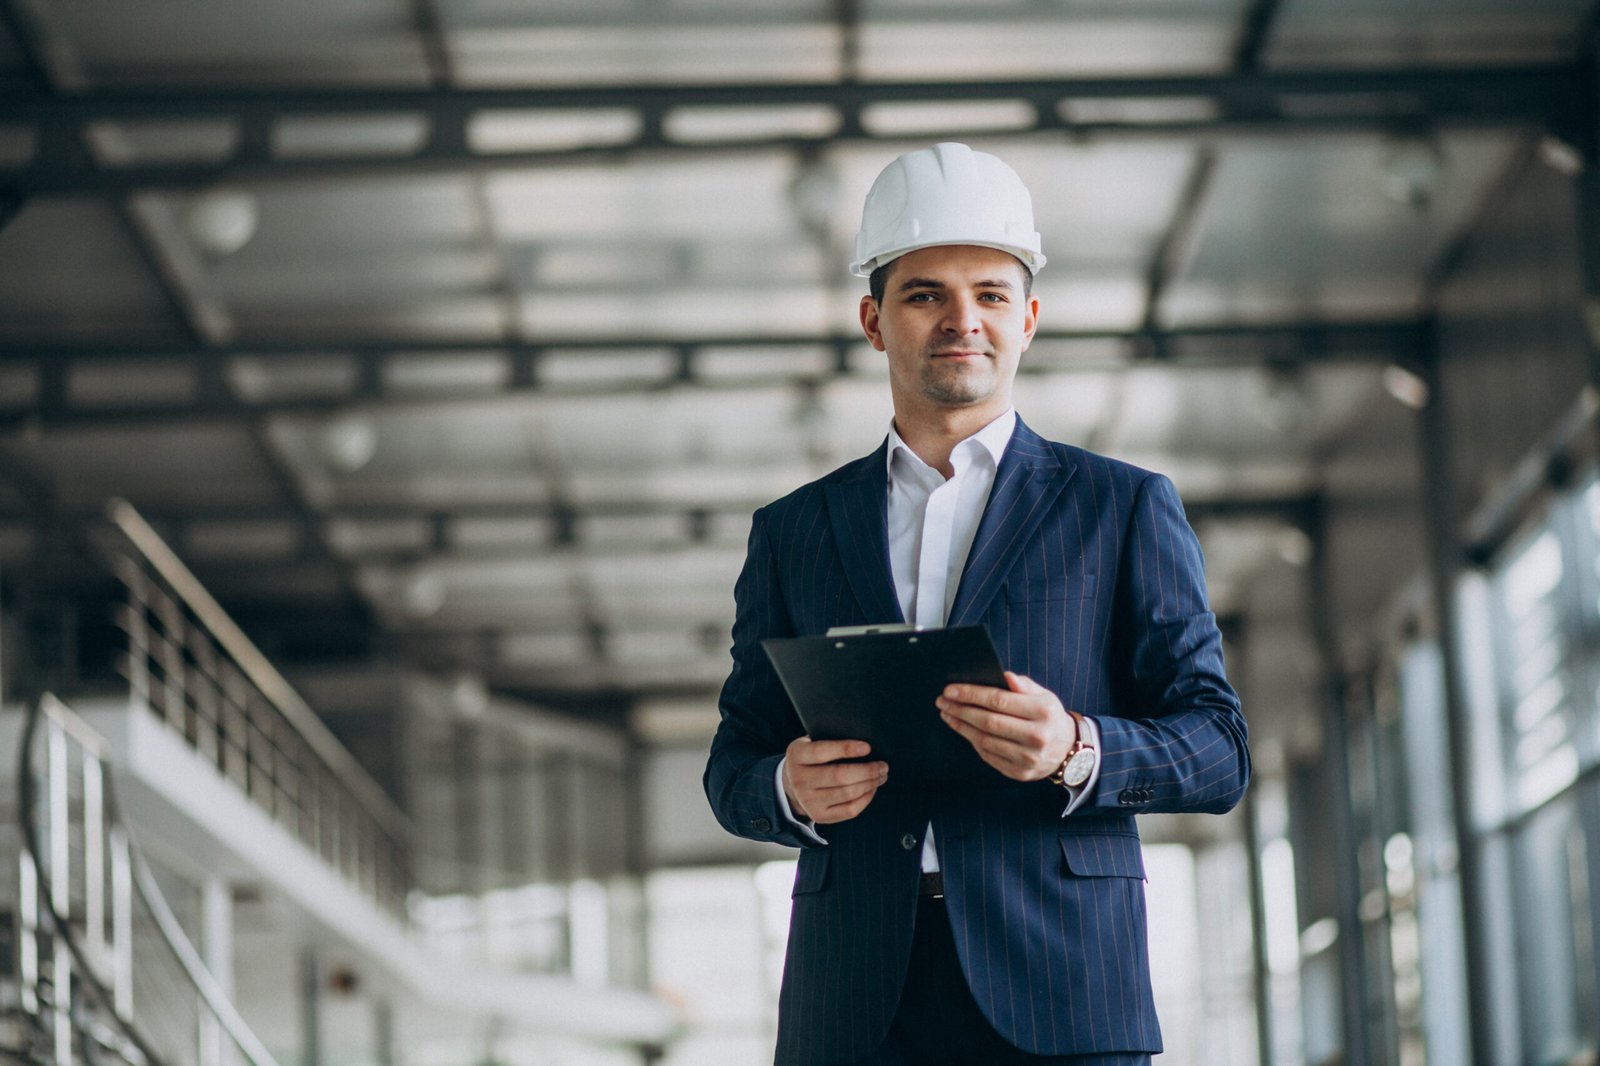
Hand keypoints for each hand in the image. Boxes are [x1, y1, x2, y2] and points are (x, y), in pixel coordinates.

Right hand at [782, 737, 888, 824]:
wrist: (792, 783)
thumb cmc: (811, 757)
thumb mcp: (811, 743)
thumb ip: (830, 740)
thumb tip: (864, 744)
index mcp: (796, 756)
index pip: (821, 752)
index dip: (846, 749)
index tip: (868, 747)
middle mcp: (799, 780)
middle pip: (839, 776)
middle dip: (867, 770)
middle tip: (883, 765)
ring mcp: (808, 801)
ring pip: (848, 793)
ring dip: (870, 784)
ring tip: (881, 775)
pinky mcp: (819, 815)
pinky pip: (850, 809)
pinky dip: (866, 798)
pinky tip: (871, 788)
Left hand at [937, 671, 1075, 781]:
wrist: (1068, 750)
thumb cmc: (1049, 717)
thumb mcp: (1044, 695)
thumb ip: (1024, 685)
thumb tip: (1003, 677)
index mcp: (1043, 712)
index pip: (999, 700)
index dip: (971, 694)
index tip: (950, 690)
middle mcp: (1037, 736)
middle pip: (988, 722)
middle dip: (961, 710)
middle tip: (942, 701)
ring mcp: (1028, 758)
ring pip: (985, 740)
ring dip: (961, 726)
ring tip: (948, 714)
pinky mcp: (1020, 773)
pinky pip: (988, 756)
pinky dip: (973, 742)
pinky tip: (963, 729)